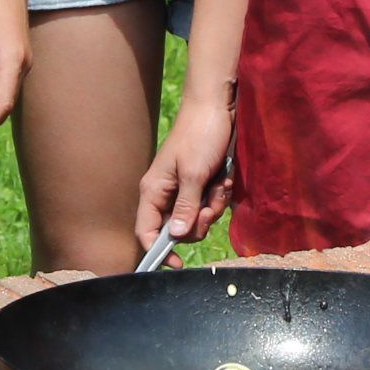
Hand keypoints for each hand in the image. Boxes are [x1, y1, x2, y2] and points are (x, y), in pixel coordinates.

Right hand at [136, 102, 235, 249]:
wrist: (218, 107)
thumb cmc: (200, 135)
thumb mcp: (194, 173)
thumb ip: (185, 207)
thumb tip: (175, 236)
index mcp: (153, 191)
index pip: (146, 232)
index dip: (159, 251)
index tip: (179, 262)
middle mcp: (166, 194)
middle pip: (177, 230)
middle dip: (198, 222)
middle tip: (209, 205)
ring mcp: (184, 189)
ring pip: (198, 218)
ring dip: (212, 205)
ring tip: (218, 182)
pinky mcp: (201, 184)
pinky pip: (210, 203)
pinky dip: (219, 194)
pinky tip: (223, 176)